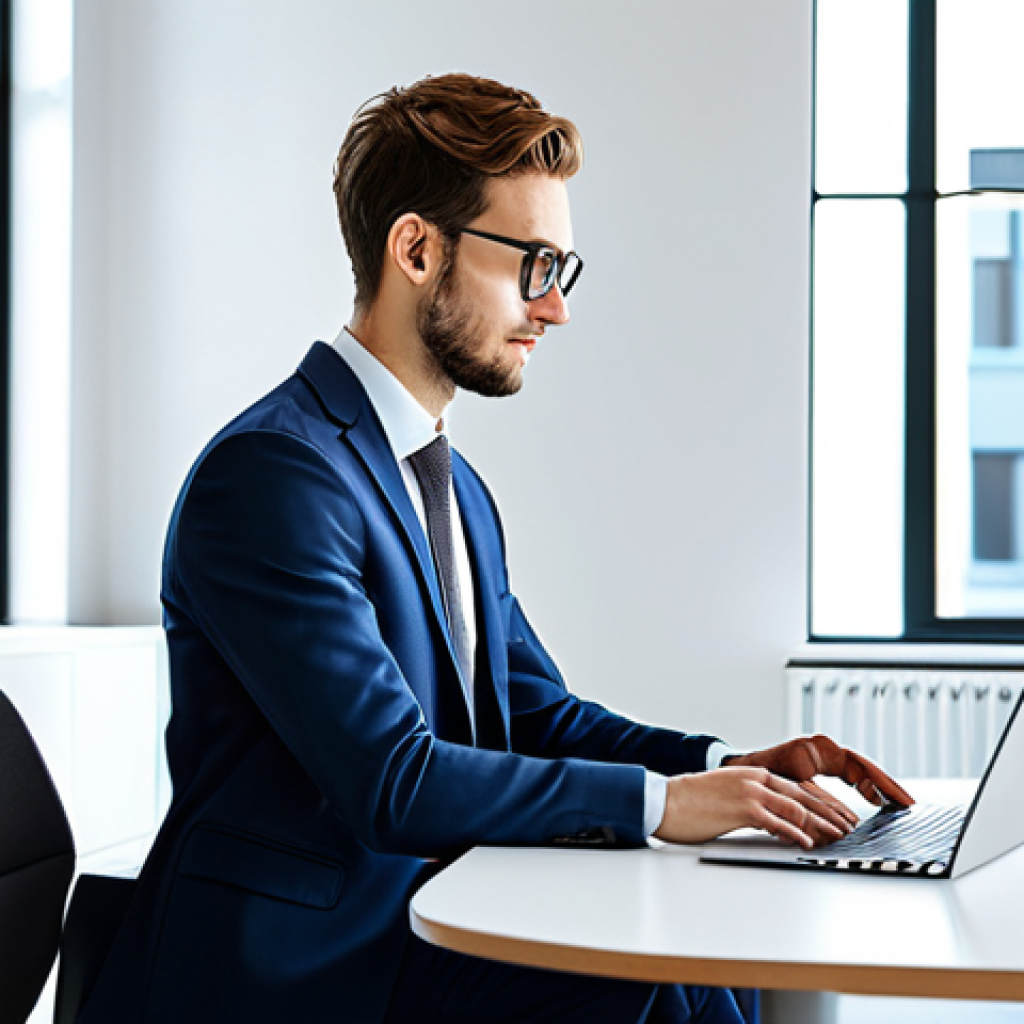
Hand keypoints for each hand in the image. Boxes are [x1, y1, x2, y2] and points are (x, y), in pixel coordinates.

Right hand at [653, 766, 856, 848]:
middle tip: (847, 826)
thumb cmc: (690, 801)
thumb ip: (750, 802)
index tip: (835, 814)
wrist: (666, 801)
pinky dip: (797, 833)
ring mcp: (750, 792)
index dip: (819, 802)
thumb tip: (770, 821)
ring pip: (796, 809)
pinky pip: (779, 823)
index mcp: (750, 773)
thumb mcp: (725, 794)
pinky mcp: (744, 809)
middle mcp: (754, 779)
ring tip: (836, 836)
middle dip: (828, 812)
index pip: (795, 787)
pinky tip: (808, 842)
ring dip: (820, 825)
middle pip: (802, 796)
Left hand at [724, 735, 913, 807]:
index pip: (859, 764)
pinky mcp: (819, 764)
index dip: (881, 783)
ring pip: (857, 771)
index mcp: (819, 748)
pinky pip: (847, 776)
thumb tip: (840, 826)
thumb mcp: (791, 788)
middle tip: (908, 803)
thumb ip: (817, 803)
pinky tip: (874, 802)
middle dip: (886, 785)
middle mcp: (824, 748)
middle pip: (864, 766)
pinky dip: (861, 789)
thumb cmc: (759, 772)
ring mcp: (822, 754)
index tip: (898, 798)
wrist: (741, 768)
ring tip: (898, 804)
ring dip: (877, 788)